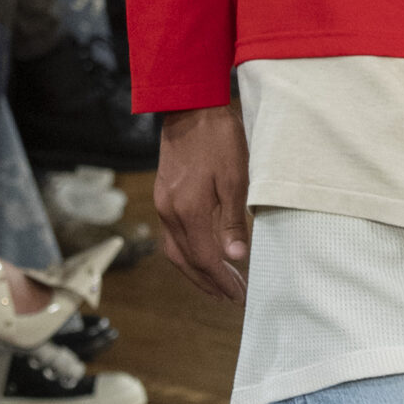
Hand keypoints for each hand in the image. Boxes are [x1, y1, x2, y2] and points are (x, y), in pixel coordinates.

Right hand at [152, 105, 249, 302]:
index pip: (205, 258)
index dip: (223, 280)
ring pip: (175, 250)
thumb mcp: (236, 178)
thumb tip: (236, 257)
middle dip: (208, 283)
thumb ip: (232, 221)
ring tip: (218, 284)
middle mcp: (170, 212)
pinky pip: (172, 235)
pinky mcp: (164, 195)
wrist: (190, 106)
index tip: (240, 295)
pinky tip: (202, 254)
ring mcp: (163, 204)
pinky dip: (188, 252)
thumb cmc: (218, 138)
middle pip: (186, 261)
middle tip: (232, 297)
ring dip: (196, 271)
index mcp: (188, 211)